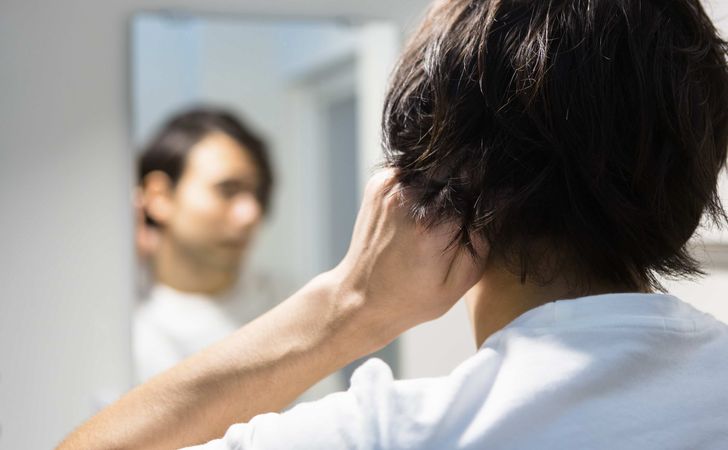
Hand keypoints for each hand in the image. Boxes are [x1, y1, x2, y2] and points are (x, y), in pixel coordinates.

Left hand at [329, 170, 486, 350]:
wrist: (360, 297)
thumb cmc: (414, 297)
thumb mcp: (460, 281)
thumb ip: (482, 236)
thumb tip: (503, 194)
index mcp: (432, 224)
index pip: (477, 176)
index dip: (492, 179)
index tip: (498, 191)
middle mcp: (408, 197)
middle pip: (455, 160)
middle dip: (471, 173)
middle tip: (472, 200)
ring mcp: (390, 186)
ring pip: (434, 160)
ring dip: (448, 174)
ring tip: (448, 206)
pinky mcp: (379, 183)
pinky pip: (414, 166)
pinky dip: (427, 177)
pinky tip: (428, 202)